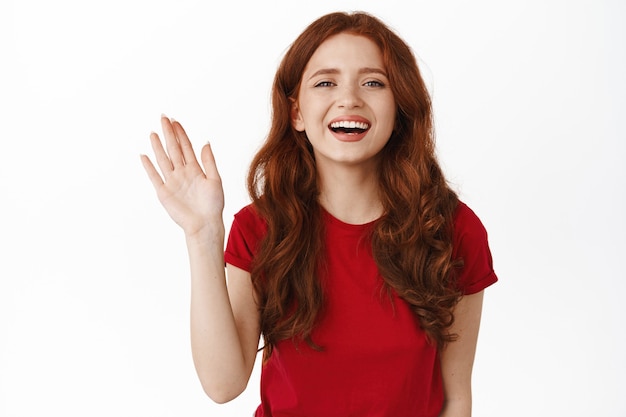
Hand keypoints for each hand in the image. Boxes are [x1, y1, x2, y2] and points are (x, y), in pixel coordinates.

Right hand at [141, 115, 224, 238]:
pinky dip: (149, 167)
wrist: (205, 224)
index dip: (180, 134)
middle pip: (173, 149)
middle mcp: (182, 173)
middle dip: (168, 133)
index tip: (175, 121)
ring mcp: (172, 182)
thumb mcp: (215, 180)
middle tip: (163, 117)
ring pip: (163, 159)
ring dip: (158, 146)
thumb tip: (205, 142)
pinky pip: (154, 177)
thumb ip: (209, 162)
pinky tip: (144, 156)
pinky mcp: (164, 193)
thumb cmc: (213, 205)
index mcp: (195, 169)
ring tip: (153, 132)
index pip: (186, 147)